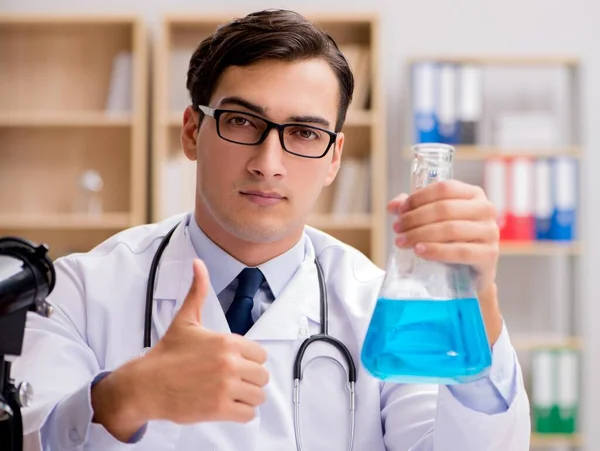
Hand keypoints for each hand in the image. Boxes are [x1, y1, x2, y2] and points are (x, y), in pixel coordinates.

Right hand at [92, 259, 268, 440]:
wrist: (146, 384)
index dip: (250, 360)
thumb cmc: (167, 354)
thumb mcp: (185, 320)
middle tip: (233, 381)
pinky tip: (229, 407)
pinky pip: (248, 415)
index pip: (261, 355)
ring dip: (248, 397)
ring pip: (258, 396)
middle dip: (250, 379)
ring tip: (232, 394)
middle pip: (262, 376)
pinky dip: (242, 413)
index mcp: (227, 342)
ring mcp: (225, 388)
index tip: (235, 363)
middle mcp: (230, 364)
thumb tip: (198, 263)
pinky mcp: (219, 409)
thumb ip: (198, 291)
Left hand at [387, 180, 502, 342]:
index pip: (444, 188)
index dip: (419, 197)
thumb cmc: (452, 240)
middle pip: (445, 208)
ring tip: (402, 241)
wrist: (471, 271)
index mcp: (473, 194)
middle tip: (396, 228)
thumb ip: (414, 210)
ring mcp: (490, 232)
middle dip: (415, 218)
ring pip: (450, 229)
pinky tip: (419, 251)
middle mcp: (485, 209)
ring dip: (421, 234)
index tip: (401, 210)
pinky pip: (460, 251)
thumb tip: (392, 205)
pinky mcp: (489, 254)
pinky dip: (437, 251)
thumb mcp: (435, 221)